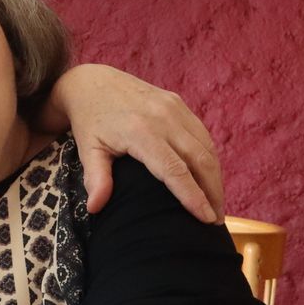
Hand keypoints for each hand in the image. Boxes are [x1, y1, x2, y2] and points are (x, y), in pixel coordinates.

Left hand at [45, 64, 223, 221]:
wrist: (92, 83)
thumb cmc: (89, 120)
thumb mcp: (88, 149)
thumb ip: (96, 178)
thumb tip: (95, 209)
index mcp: (141, 131)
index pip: (175, 170)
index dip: (193, 196)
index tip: (206, 219)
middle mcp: (163, 117)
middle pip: (200, 160)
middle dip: (212, 192)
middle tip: (216, 221)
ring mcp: (174, 108)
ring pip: (206, 147)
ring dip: (215, 177)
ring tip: (216, 204)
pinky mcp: (179, 104)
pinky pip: (202, 134)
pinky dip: (209, 158)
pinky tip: (209, 178)